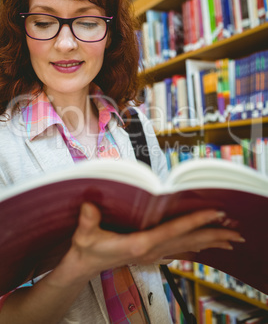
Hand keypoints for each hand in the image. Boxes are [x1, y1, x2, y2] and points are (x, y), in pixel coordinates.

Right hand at [54, 202, 244, 284]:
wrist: (84, 267)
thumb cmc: (87, 249)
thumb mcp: (84, 235)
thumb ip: (87, 221)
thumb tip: (89, 205)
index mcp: (139, 244)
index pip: (173, 231)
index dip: (195, 221)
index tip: (216, 213)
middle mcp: (152, 250)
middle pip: (189, 241)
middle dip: (214, 235)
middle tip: (237, 231)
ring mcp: (154, 254)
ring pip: (188, 247)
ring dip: (210, 242)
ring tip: (230, 239)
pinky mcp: (152, 254)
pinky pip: (181, 250)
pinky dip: (197, 246)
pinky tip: (206, 245)